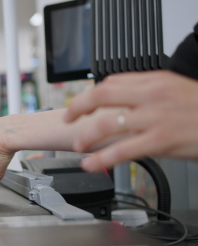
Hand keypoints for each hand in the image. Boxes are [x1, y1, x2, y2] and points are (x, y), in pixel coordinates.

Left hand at [64, 70, 197, 171]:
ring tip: (78, 146)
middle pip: (102, 95)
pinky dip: (102, 158)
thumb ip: (148, 94)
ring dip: (86, 136)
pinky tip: (92, 164)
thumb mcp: (176, 91)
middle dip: (78, 107)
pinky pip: (123, 150)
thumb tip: (123, 102)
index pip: (111, 82)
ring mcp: (155, 118)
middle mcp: (152, 96)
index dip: (90, 95)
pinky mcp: (161, 140)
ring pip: (107, 123)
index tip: (80, 105)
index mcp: (155, 81)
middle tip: (68, 119)